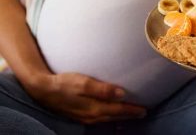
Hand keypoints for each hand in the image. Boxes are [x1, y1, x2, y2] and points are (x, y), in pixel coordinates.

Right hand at [22, 72, 145, 123]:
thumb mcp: (83, 83)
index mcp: (95, 108)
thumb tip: (122, 93)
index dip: (132, 110)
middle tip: (142, 112)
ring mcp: (86, 117)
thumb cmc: (64, 84)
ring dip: (121, 116)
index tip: (144, 110)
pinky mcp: (81, 115)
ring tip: (131, 114)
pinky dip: (111, 116)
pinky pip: (101, 118)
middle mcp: (92, 115)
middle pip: (116, 116)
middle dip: (130, 115)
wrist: (44, 91)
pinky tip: (112, 113)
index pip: (119, 110)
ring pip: (109, 118)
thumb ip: (103, 89)